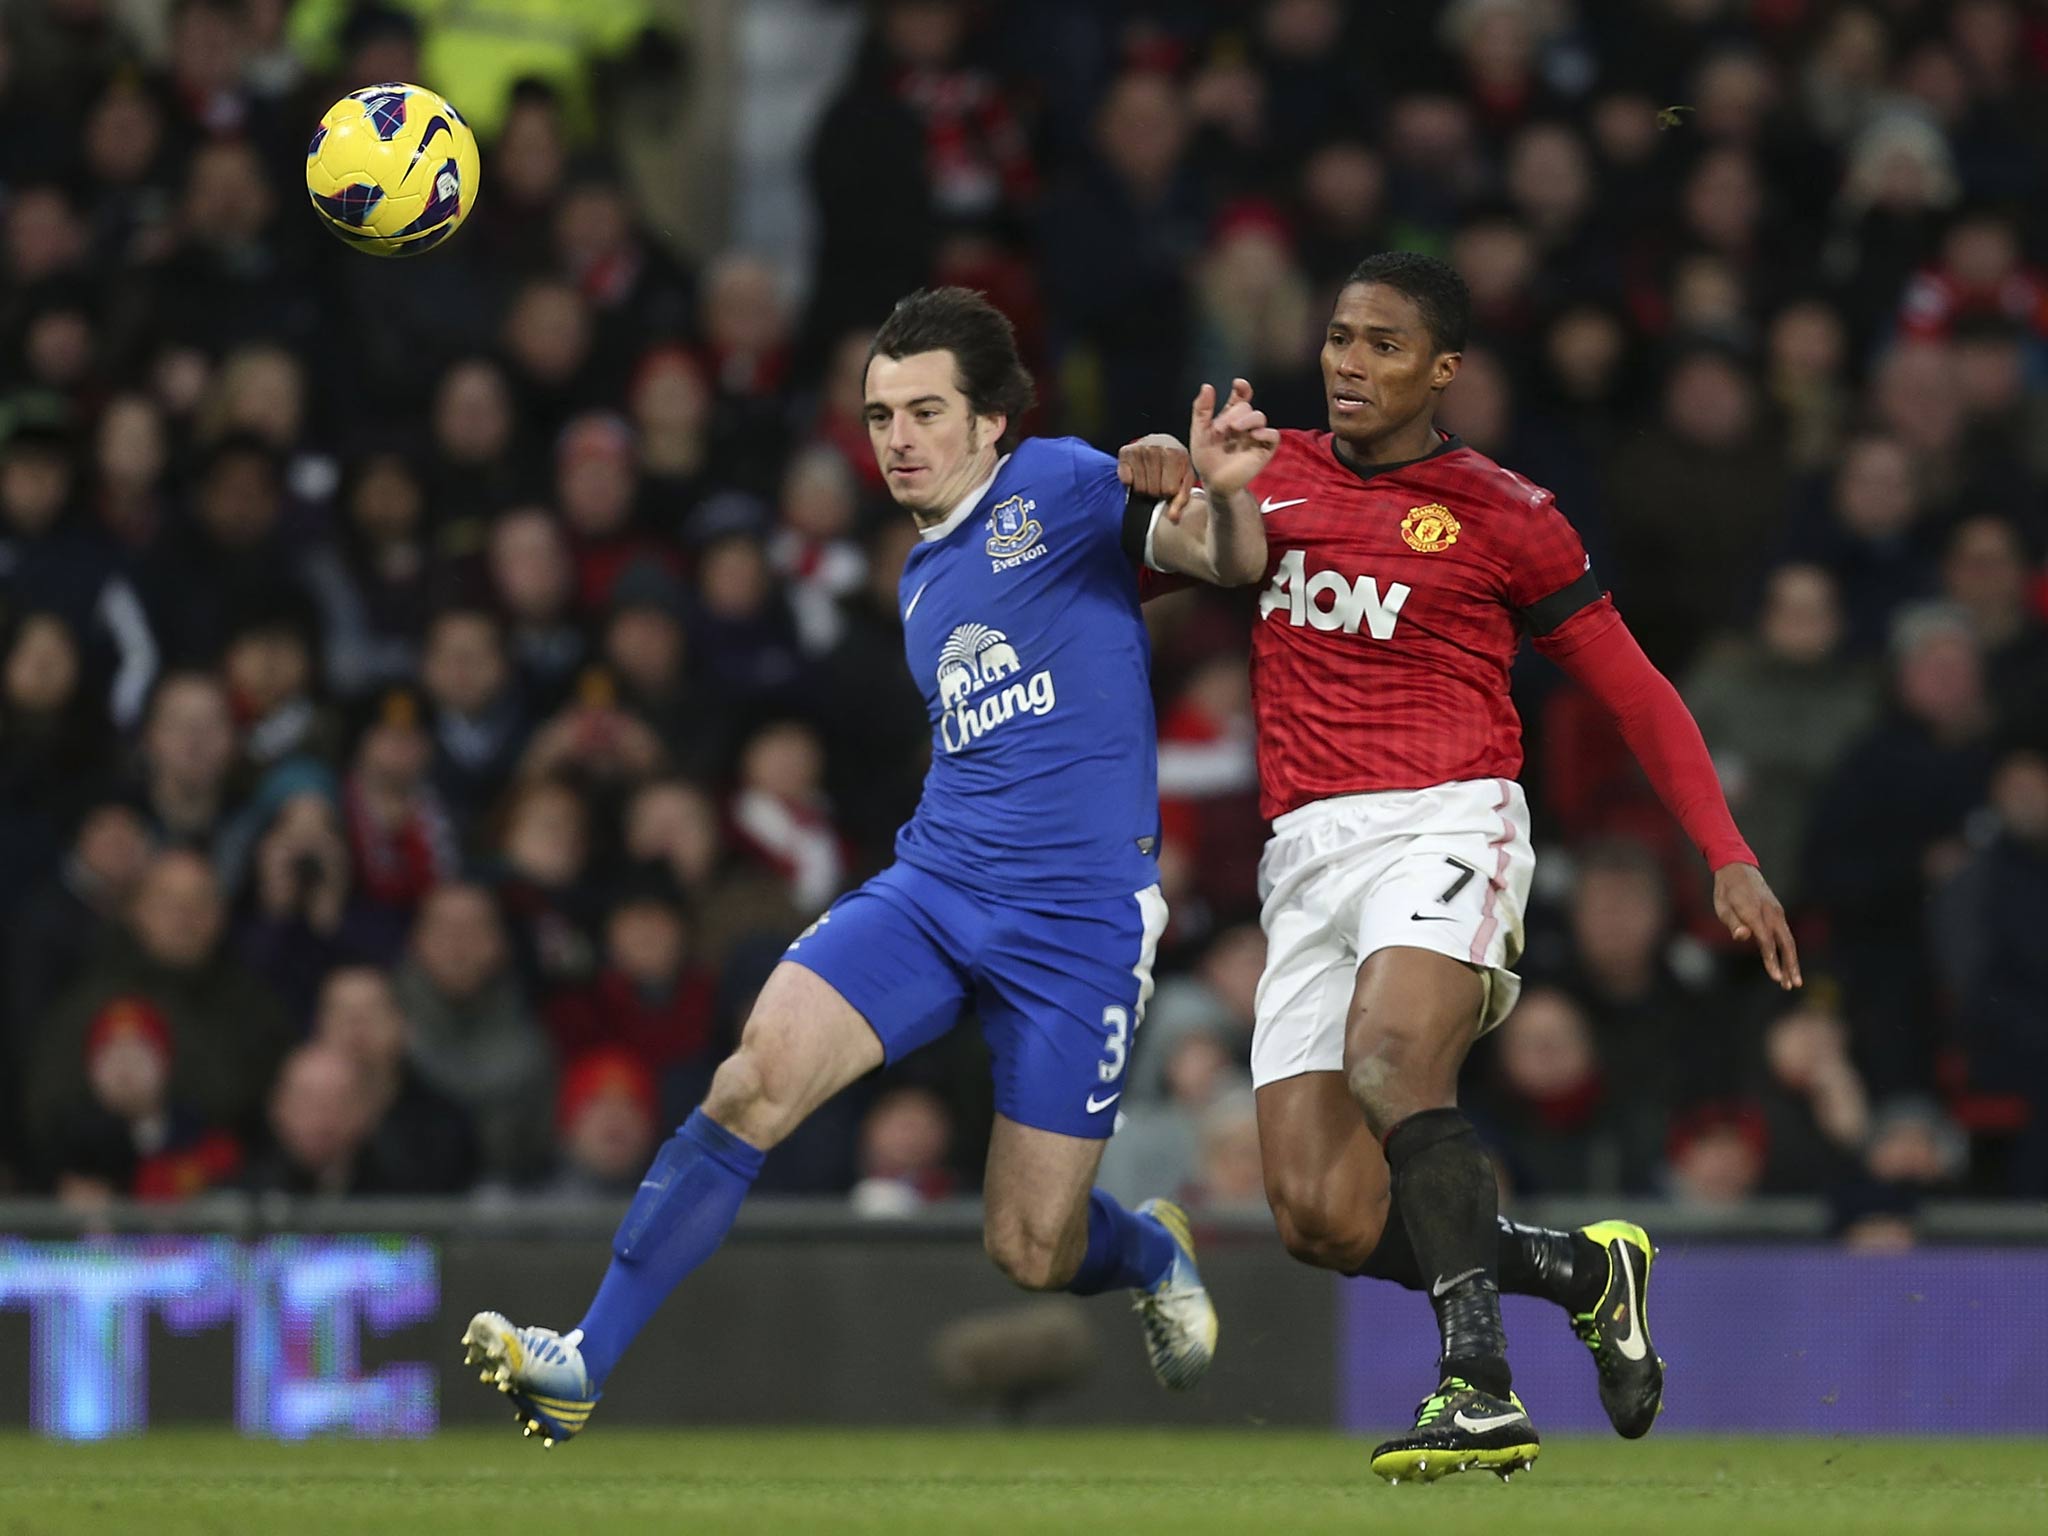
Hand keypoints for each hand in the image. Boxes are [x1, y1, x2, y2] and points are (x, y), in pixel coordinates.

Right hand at [1117, 434, 1198, 522]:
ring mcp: (1139, 448)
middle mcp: (1156, 447)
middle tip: (1159, 481)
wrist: (1165, 443)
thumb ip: (1182, 500)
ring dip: (1144, 488)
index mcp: (1175, 453)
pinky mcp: (1125, 451)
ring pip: (1139, 488)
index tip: (1170, 484)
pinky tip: (1138, 472)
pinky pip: (1125, 480)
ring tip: (1150, 477)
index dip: (1169, 492)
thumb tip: (1173, 518)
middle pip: (1152, 490)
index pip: (1168, 490)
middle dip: (1156, 491)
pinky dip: (1130, 481)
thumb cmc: (1177, 464)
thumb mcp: (1186, 479)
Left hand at [1189, 378, 1278, 498]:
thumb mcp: (1200, 432)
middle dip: (1232, 414)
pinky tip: (1254, 435)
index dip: (1242, 388)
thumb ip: (1202, 410)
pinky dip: (1265, 432)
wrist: (1214, 482)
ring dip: (1247, 419)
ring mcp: (1255, 436)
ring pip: (1259, 416)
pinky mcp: (1264, 450)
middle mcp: (1244, 424)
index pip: (1240, 396)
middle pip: (1245, 407)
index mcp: (1230, 416)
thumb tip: (1207, 386)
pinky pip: (1273, 435)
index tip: (1238, 384)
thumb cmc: (1207, 458)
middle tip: (1219, 429)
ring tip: (1234, 429)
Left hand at [1714, 862, 1800, 989]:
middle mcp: (1771, 913)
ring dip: (1792, 961)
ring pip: (1789, 940)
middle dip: (1790, 966)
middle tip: (1792, 986)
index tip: (1776, 978)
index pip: (1767, 942)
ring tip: (1794, 981)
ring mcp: (1777, 912)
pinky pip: (1785, 934)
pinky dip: (1788, 950)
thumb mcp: (1722, 907)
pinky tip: (1788, 964)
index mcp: (1755, 913)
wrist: (1738, 868)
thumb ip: (1733, 923)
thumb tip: (1743, 937)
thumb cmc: (1726, 891)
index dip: (1772, 961)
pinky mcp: (1778, 913)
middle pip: (1785, 944)